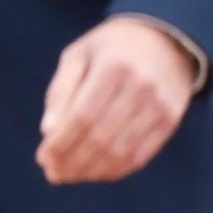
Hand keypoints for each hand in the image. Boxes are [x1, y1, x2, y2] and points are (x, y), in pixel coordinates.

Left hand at [36, 14, 196, 184]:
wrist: (166, 38)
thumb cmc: (112, 47)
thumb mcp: (79, 54)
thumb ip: (61, 90)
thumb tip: (48, 130)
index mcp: (113, 67)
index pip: (82, 117)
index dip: (60, 143)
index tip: (42, 158)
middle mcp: (141, 86)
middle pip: (100, 138)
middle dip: (72, 162)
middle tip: (53, 173)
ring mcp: (159, 105)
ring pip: (120, 152)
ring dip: (91, 171)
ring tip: (70, 175)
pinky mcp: (171, 120)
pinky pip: (140, 156)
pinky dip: (115, 170)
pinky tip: (96, 172)